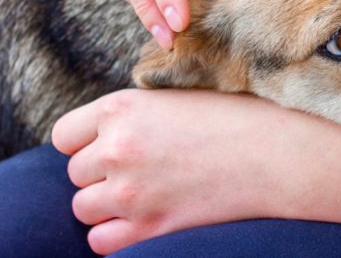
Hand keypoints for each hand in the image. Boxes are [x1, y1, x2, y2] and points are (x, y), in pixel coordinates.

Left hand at [51, 89, 314, 254]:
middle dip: (100, 174)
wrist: (276, 153)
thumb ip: (134, 114)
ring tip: (143, 195)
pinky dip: (116, 234)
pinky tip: (144, 220)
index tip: (108, 146)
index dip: (85, 142)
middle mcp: (116, 149)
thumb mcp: (176, 98)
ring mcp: (129, 192)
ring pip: (83, 208)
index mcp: (121, 108)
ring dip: (107, 205)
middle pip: (75, 174)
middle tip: (140, 170)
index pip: (64, 135)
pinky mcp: (149, 227)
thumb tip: (106, 133)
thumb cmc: (235, 118)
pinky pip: (101, 241)